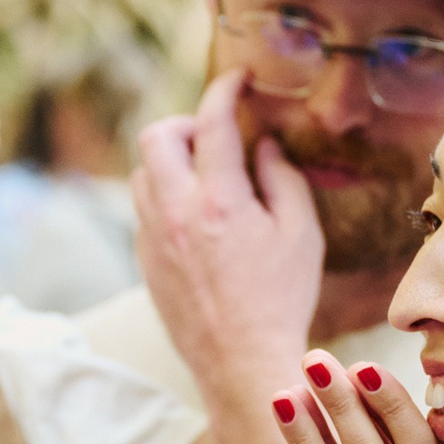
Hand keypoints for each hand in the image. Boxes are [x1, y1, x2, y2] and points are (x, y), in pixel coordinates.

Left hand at [132, 69, 324, 409]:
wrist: (242, 363)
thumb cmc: (282, 300)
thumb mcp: (300, 234)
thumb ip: (282, 179)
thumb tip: (264, 145)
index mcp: (220, 202)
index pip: (212, 122)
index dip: (225, 90)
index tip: (239, 81)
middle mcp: (176, 214)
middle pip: (156, 136)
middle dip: (185, 123)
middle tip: (214, 134)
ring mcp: (153, 238)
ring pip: (142, 173)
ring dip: (170, 161)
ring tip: (205, 175)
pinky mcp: (145, 261)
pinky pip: (144, 209)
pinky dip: (165, 196)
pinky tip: (197, 216)